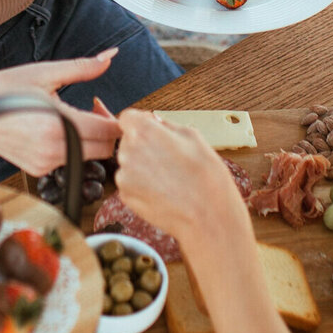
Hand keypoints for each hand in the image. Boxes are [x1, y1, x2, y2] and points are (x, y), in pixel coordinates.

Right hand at [0, 52, 121, 175]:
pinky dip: (70, 148)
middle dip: (104, 130)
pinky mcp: (37, 171)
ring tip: (70, 118)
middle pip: (104, 149)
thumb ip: (83, 67)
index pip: (110, 131)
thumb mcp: (46, 73)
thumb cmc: (4, 88)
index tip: (99, 104)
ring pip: (87, 157)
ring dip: (88, 140)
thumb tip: (111, 55)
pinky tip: (54, 130)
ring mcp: (45, 164)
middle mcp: (54, 150)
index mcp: (60, 124)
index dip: (113, 117)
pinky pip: (68, 162)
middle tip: (90, 111)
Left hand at [115, 109, 249, 253]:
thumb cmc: (206, 176)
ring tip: (170, 178)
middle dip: (144, 146)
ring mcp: (124, 176)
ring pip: (130, 164)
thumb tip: (155, 122)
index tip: (152, 131)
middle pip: (129, 141)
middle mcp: (128, 152)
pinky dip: (142, 186)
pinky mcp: (125, 196)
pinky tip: (164, 191)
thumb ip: (167, 125)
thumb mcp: (194, 137)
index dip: (141, 123)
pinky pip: (131, 184)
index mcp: (144, 131)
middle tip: (169, 159)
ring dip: (143, 167)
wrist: (208, 215)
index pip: (127, 118)